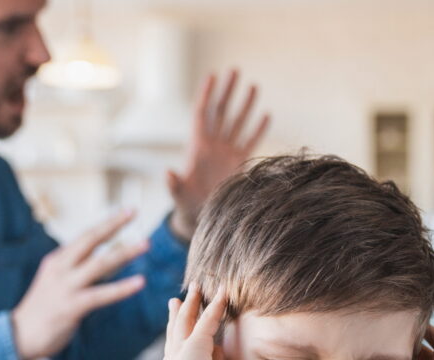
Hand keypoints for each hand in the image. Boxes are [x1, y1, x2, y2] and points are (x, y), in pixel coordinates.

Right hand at [11, 211, 145, 359]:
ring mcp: (66, 286)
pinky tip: (140, 282)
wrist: (19, 336)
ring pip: (100, 264)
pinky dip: (122, 288)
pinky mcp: (72, 306)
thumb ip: (78, 271)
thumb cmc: (43, 311)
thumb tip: (107, 262)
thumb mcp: (57, 283)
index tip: (126, 211)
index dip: (107, 223)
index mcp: (58, 260)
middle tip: (133, 211)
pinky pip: (102, 294)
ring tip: (146, 244)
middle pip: (90, 239)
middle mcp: (61, 268)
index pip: (86, 236)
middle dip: (113, 224)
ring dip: (125, 253)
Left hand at [167, 70, 270, 240]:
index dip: (207, 94)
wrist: (202, 216)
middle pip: (221, 111)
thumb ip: (174, 184)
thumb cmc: (187, 204)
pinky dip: (258, 129)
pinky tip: (266, 115)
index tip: (213, 75)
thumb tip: (167, 173)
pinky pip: (251, 142)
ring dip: (245, 105)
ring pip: (237, 122)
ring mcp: (227, 152)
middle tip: (235, 70)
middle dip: (228, 91)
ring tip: (253, 85)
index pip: (203, 113)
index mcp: (197, 147)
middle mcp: (213, 145)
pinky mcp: (240, 162)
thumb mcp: (179, 195)